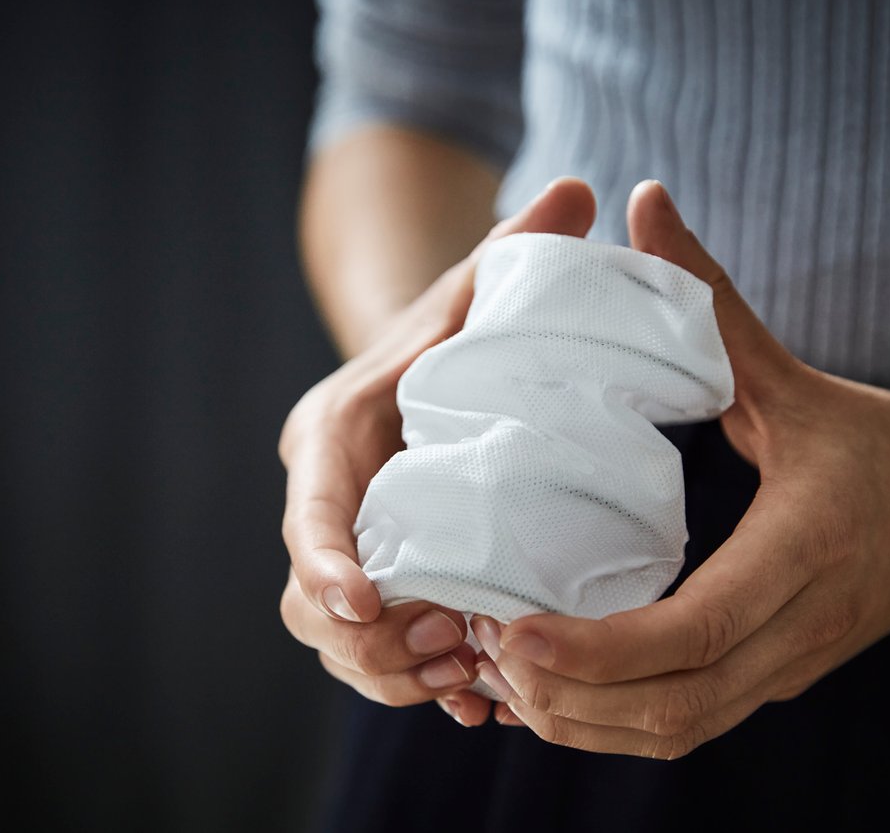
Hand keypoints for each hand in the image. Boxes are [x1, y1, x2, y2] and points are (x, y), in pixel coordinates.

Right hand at [278, 178, 596, 725]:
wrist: (413, 380)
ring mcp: (341, 553)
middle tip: (451, 645)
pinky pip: (372, 659)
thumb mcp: (470, 297)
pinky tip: (474, 699)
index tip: (367, 600)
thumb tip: (580, 190)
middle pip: (309, 599)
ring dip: (396, 673)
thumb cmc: (443, 340)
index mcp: (332, 435)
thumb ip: (511, 253)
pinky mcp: (371, 587)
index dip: (326, 560)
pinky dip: (414, 686)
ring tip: (471, 675)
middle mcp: (323, 503)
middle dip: (370, 639)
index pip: (309, 509)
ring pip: (336, 643)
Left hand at [473, 180, 889, 755]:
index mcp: (803, 549)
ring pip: (673, 733)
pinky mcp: (772, 682)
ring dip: (581, 721)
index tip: (514, 629)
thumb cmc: (879, 444)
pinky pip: (684, 728)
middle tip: (483, 647)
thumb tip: (644, 201)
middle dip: (569, 697)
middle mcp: (798, 628)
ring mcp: (786, 668)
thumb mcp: (791, 375)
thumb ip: (712, 298)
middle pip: (674, 706)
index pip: (697, 631)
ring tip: (501, 673)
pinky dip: (613, 724)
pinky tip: (552, 689)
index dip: (600, 648)